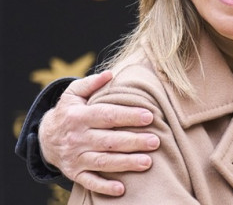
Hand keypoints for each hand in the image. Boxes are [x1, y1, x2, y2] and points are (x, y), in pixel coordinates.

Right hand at [38, 71, 160, 195]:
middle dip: (133, 141)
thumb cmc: (69, 112)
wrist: (45, 138)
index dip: (128, 116)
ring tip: (148, 162)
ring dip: (126, 163)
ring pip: (103, 162)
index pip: (107, 116)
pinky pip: (89, 182)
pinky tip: (122, 189)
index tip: (150, 116)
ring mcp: (75, 157)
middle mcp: (76, 138)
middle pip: (109, 140)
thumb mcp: (73, 94)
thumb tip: (110, 74)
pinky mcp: (74, 173)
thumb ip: (91, 83)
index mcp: (78, 116)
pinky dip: (104, 187)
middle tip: (156, 141)